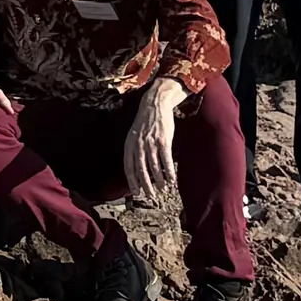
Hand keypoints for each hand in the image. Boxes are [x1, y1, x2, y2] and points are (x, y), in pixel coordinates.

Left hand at [125, 81, 182, 201]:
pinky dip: (169, 172)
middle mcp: (138, 145)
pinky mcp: (164, 141)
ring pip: (154, 167)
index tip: (136, 193)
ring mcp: (151, 143)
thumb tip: (135, 167)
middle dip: (146, 185)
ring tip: (163, 190)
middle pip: (141, 170)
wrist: (154, 105)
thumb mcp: (133, 135)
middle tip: (150, 196)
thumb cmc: (145, 122)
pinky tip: (172, 180)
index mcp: (129, 145)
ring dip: (159, 181)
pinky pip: (166, 160)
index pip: (128, 167)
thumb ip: (133, 149)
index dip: (132, 181)